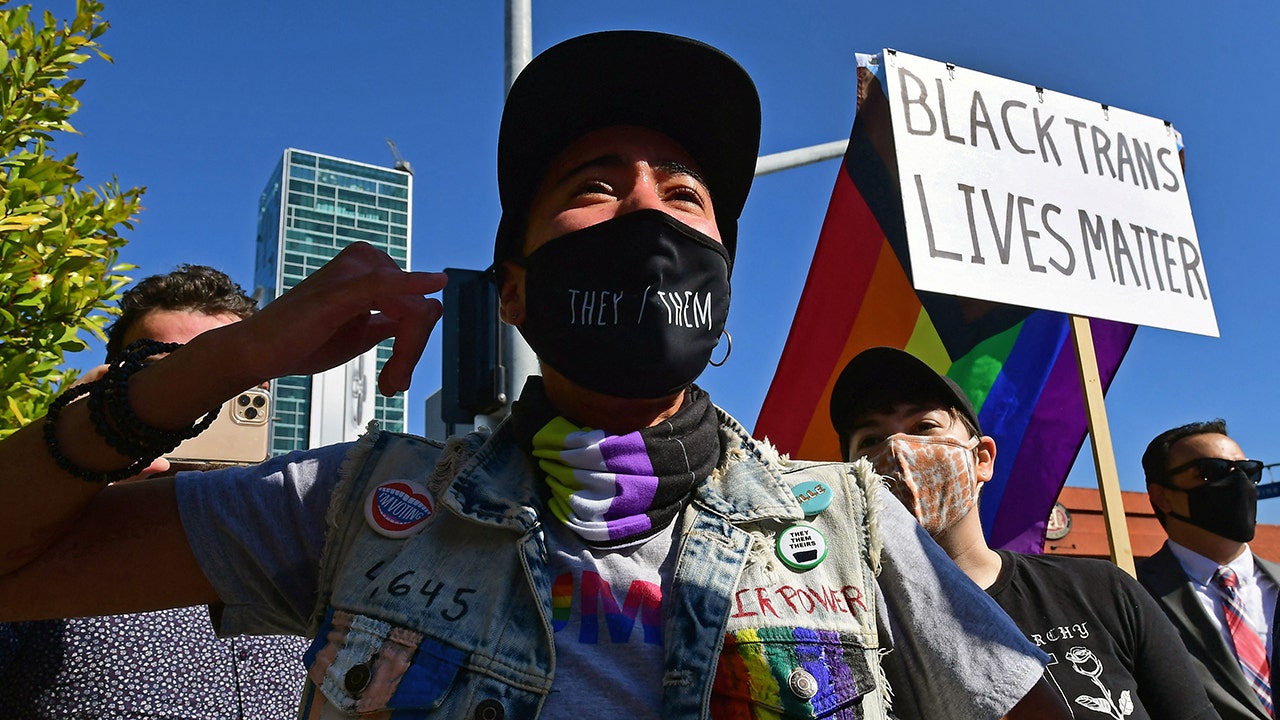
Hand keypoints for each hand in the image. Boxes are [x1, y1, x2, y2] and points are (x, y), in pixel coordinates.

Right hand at [230, 242, 446, 394]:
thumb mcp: (363, 332)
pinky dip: (413, 284)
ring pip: (411, 310)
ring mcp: (353, 270)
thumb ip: (395, 321)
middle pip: (419, 308)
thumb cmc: (306, 342)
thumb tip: (432, 308)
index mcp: (371, 268)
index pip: (417, 304)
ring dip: (406, 354)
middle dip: (411, 352)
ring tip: (389, 382)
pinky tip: (437, 282)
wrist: (260, 352)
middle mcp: (366, 260)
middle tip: (392, 384)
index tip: (397, 378)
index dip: (415, 345)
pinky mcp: (342, 288)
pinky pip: (386, 284)